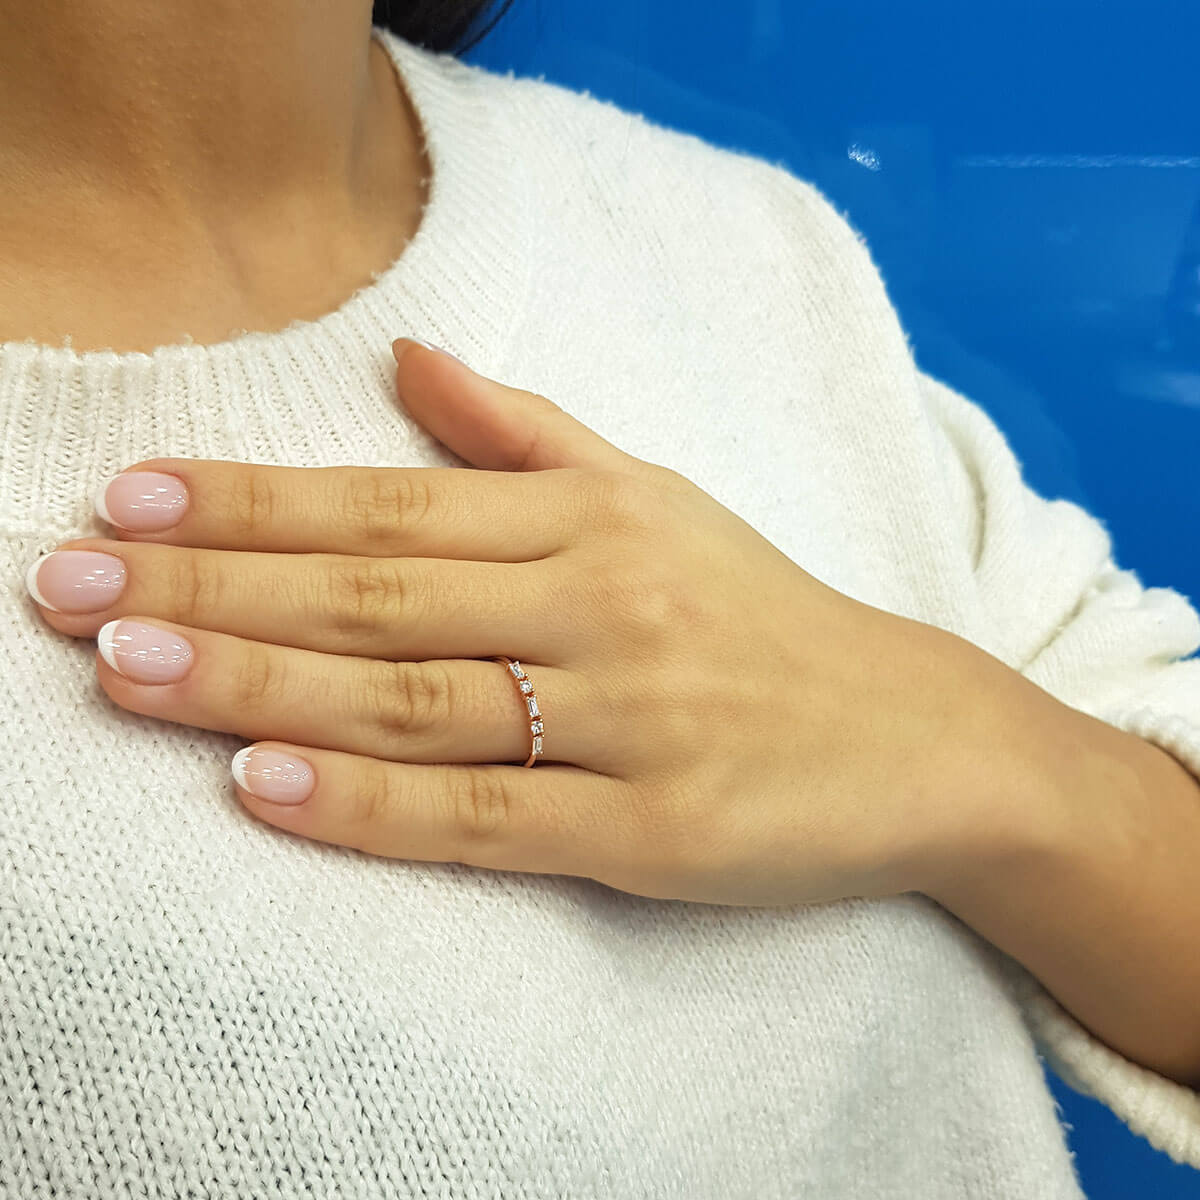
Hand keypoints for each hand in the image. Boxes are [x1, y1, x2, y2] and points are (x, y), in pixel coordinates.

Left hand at [24, 338, 1003, 907]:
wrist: (915, 733)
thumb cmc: (766, 617)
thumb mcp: (661, 499)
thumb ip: (531, 436)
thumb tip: (415, 361)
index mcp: (596, 521)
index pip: (391, 502)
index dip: (254, 498)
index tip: (130, 497)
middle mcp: (603, 606)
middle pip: (376, 594)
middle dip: (215, 585)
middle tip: (69, 585)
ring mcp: (626, 720)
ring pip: (410, 698)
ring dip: (258, 683)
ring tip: (127, 669)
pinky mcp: (651, 829)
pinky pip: (485, 814)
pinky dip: (369, 802)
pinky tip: (264, 784)